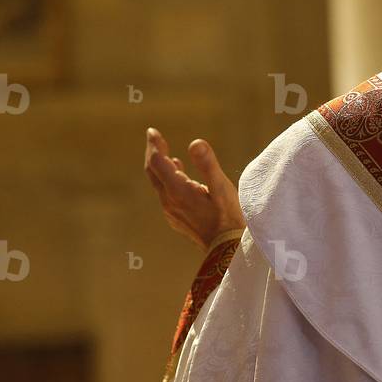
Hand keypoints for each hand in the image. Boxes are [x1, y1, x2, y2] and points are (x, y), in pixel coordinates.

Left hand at [144, 128, 244, 250]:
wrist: (227, 250)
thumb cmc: (229, 217)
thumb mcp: (222, 188)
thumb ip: (208, 164)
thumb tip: (195, 142)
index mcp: (178, 191)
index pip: (157, 162)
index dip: (154, 145)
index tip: (152, 131)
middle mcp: (169, 201)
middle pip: (153, 172)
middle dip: (153, 153)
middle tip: (155, 138)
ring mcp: (171, 212)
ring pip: (159, 184)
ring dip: (160, 168)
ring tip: (166, 155)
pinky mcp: (177, 219)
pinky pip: (166, 195)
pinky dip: (168, 181)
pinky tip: (179, 178)